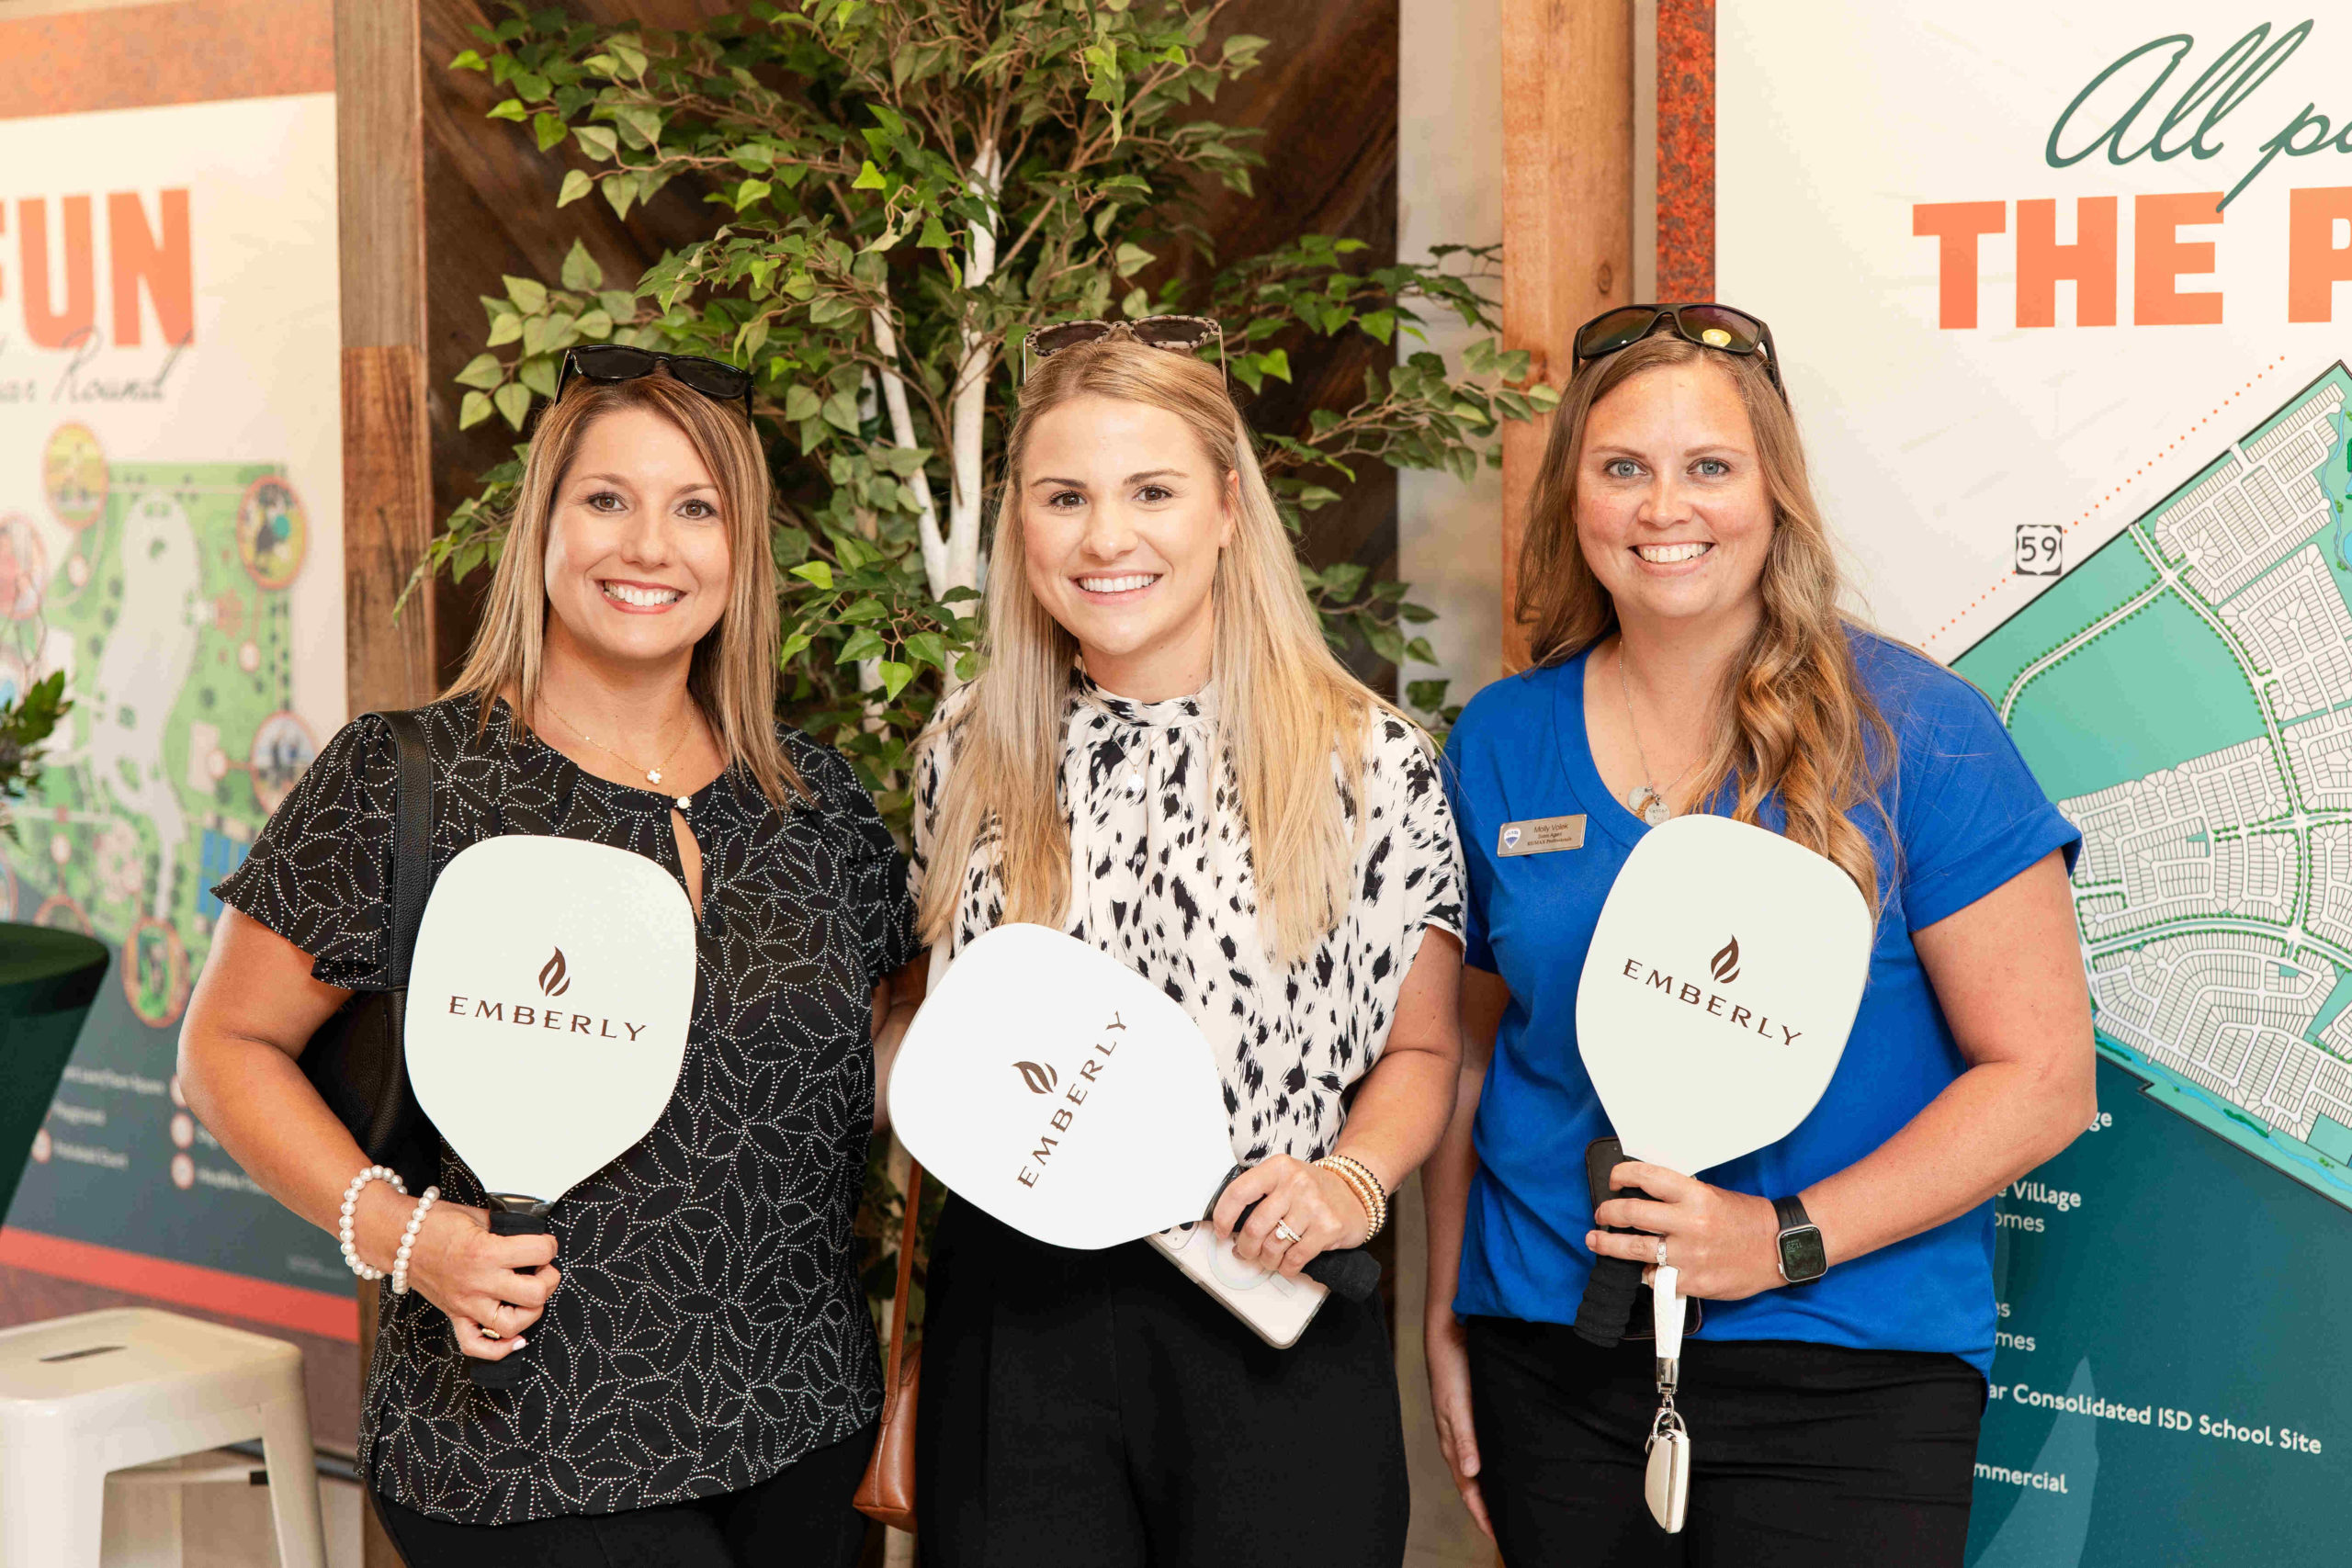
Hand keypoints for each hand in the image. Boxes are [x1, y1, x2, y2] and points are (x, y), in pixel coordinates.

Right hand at [364, 1193, 560, 1361]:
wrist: (399, 1239)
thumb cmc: (435, 1224)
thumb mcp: (478, 1216)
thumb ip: (506, 1229)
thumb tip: (531, 1235)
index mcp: (486, 1252)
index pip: (539, 1253)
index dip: (549, 1246)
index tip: (545, 1244)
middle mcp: (478, 1282)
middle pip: (535, 1295)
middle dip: (549, 1280)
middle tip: (543, 1269)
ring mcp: (466, 1304)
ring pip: (513, 1326)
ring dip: (532, 1312)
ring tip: (530, 1295)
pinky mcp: (455, 1316)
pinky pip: (477, 1346)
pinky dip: (500, 1349)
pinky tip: (516, 1338)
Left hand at [1210, 1155, 1369, 1274]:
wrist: (1356, 1193)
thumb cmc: (1314, 1189)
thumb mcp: (1285, 1178)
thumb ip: (1259, 1196)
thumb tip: (1230, 1228)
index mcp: (1279, 1167)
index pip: (1239, 1193)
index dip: (1223, 1217)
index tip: (1221, 1231)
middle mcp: (1296, 1183)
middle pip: (1255, 1226)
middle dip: (1246, 1247)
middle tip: (1247, 1252)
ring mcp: (1313, 1206)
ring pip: (1273, 1246)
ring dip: (1267, 1260)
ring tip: (1269, 1259)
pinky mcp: (1328, 1228)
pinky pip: (1295, 1259)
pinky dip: (1286, 1268)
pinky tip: (1287, 1265)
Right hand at [1424, 1309, 1494, 1538]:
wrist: (1449, 1336)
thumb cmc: (1452, 1370)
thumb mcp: (1457, 1405)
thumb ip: (1464, 1438)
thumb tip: (1471, 1472)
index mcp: (1453, 1443)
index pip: (1469, 1488)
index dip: (1481, 1513)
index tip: (1497, 1535)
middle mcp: (1459, 1440)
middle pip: (1473, 1484)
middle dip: (1486, 1508)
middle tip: (1505, 1530)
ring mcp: (1466, 1428)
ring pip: (1479, 1469)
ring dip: (1490, 1489)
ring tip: (1508, 1506)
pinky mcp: (1474, 1416)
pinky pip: (1485, 1450)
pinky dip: (1494, 1466)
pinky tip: (1506, 1467)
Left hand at [1588, 1162, 1784, 1301]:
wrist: (1778, 1248)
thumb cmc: (1746, 1219)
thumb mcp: (1712, 1194)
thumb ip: (1679, 1195)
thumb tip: (1643, 1193)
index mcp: (1695, 1194)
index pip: (1647, 1176)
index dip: (1621, 1175)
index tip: (1613, 1179)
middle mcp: (1689, 1222)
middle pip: (1630, 1213)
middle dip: (1607, 1212)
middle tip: (1601, 1214)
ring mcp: (1689, 1254)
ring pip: (1633, 1249)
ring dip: (1608, 1245)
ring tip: (1597, 1241)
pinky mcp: (1692, 1281)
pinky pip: (1653, 1277)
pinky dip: (1643, 1273)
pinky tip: (1640, 1268)